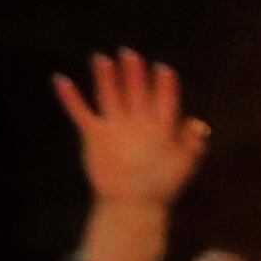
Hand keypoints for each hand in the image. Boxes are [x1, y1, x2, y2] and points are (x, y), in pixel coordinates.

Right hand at [51, 49, 209, 207]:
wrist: (132, 205)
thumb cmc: (161, 187)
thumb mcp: (182, 165)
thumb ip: (191, 144)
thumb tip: (199, 124)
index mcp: (161, 126)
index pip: (164, 101)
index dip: (164, 86)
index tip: (164, 70)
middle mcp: (137, 121)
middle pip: (136, 92)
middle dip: (133, 74)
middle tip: (130, 55)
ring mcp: (115, 126)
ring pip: (110, 96)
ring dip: (106, 79)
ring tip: (102, 59)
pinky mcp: (95, 134)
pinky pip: (80, 112)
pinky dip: (71, 98)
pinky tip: (61, 80)